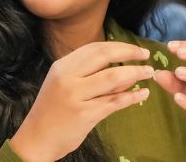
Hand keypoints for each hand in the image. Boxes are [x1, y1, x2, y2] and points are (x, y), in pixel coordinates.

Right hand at [9, 42, 154, 161]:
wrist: (36, 138)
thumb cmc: (52, 111)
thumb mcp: (64, 86)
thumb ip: (89, 76)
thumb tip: (123, 69)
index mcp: (62, 66)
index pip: (94, 48)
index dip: (119, 46)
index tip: (135, 49)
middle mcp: (67, 77)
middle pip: (104, 56)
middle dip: (129, 53)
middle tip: (146, 56)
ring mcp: (75, 96)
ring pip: (112, 78)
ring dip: (135, 73)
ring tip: (149, 73)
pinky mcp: (84, 114)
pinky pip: (114, 102)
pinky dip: (131, 97)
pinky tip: (142, 94)